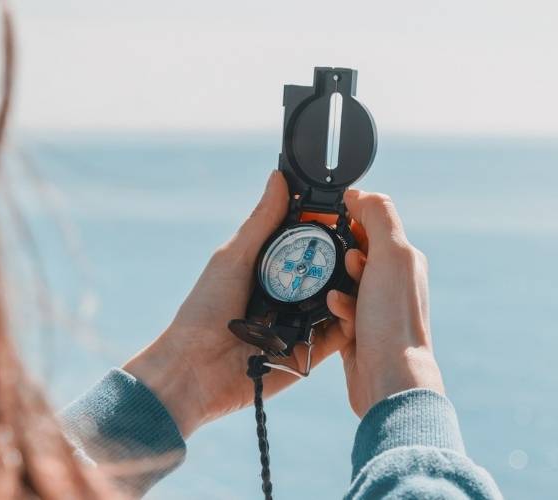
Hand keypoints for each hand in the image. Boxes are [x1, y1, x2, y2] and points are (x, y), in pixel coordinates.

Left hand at [123, 171, 355, 436]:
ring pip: (339, 302)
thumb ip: (262, 222)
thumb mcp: (234, 258)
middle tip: (364, 240)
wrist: (193, 370)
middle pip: (330, 273)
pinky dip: (347, 320)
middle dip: (348, 257)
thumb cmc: (204, 310)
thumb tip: (280, 177)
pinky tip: (351, 304)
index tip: (349, 208)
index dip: (329, 228)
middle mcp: (290, 298)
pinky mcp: (310, 355)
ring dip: (351, 286)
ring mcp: (302, 326)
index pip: (309, 245)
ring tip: (361, 267)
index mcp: (271, 272)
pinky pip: (338, 336)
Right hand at [326, 190, 444, 416]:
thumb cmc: (393, 318)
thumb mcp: (391, 255)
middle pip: (355, 250)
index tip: (330, 219)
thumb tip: (361, 193)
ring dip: (336, 282)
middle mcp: (393, 281)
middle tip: (340, 262)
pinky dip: (335, 307)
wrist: (388, 378)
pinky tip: (338, 313)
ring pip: (342, 280)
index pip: (374, 222)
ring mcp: (375, 307)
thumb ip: (379, 217)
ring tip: (340, 293)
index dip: (351, 217)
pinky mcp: (358, 330)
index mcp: (405, 259)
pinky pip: (337, 308)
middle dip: (340, 253)